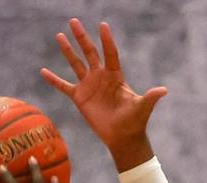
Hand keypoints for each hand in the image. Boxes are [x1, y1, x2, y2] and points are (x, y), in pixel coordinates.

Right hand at [42, 18, 166, 170]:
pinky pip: (64, 86)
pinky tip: (43, 71)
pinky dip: (54, 80)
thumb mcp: (142, 107)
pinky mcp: (80, 98)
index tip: (103, 26)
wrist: (123, 137)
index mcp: (115, 75)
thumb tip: (164, 91)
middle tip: (73, 21)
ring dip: (68, 51)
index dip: (107, 41)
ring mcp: (89, 86)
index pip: (110, 53)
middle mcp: (101, 76)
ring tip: (59, 36)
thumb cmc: (135, 121)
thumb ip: (150, 97)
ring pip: (76, 64)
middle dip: (82, 37)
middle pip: (90, 52)